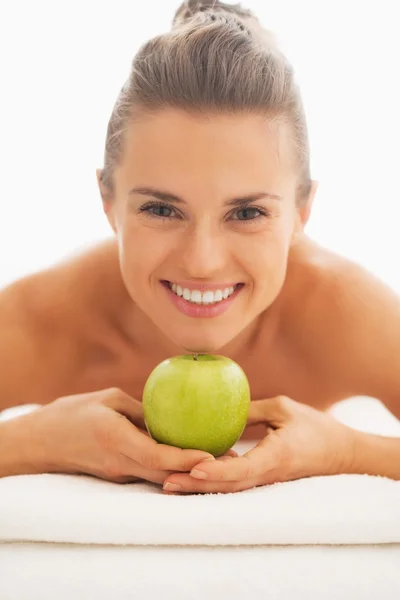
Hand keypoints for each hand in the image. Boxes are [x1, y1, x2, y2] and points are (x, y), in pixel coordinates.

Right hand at [11, 387, 220, 483]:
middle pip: (166, 475)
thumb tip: (171, 411)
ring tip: (221, 462)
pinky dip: (172, 470)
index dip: (186, 459)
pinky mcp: (118, 476)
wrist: (42, 442)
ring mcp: (119, 474)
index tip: (212, 456)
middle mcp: (120, 463)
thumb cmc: (74, 413)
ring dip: (189, 474)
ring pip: (160, 478)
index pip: (156, 456)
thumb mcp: (109, 399)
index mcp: (116, 439)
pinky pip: (150, 474)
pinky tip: (190, 460)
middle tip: (231, 462)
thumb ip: (141, 409)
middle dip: (198, 472)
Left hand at [162, 395, 355, 493]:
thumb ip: (251, 410)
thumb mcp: (283, 408)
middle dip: (196, 486)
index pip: (242, 469)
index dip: (217, 470)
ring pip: (228, 488)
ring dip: (199, 488)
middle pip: (227, 485)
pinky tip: (191, 475)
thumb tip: (218, 403)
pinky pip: (235, 483)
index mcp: (276, 456)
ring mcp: (265, 480)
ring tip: (169, 484)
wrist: (341, 454)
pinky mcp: (263, 479)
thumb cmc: (315, 427)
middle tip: (165, 483)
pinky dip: (212, 481)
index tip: (193, 467)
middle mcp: (267, 474)